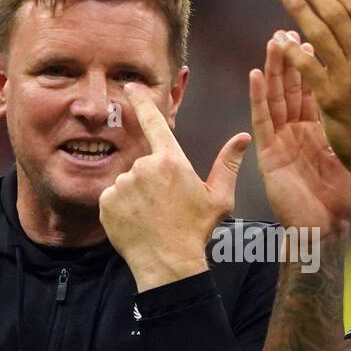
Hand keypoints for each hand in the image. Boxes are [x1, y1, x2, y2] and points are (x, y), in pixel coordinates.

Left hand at [98, 82, 250, 291]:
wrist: (168, 262)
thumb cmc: (195, 230)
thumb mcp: (219, 197)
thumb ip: (228, 164)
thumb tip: (243, 137)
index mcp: (171, 161)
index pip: (154, 121)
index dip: (141, 101)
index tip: (130, 87)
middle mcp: (144, 167)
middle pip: (144, 165)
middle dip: (151, 182)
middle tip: (164, 207)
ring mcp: (123, 184)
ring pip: (127, 183)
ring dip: (136, 196)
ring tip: (150, 218)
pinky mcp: (106, 201)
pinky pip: (112, 199)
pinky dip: (121, 209)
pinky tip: (136, 223)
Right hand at [250, 30, 350, 237]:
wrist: (326, 229)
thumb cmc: (341, 198)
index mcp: (318, 127)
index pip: (316, 85)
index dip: (315, 59)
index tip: (318, 30)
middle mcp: (298, 129)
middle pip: (293, 84)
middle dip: (292, 53)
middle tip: (292, 22)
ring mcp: (282, 140)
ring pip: (275, 96)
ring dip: (274, 67)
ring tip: (273, 38)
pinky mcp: (269, 154)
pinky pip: (263, 121)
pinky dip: (258, 97)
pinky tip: (254, 74)